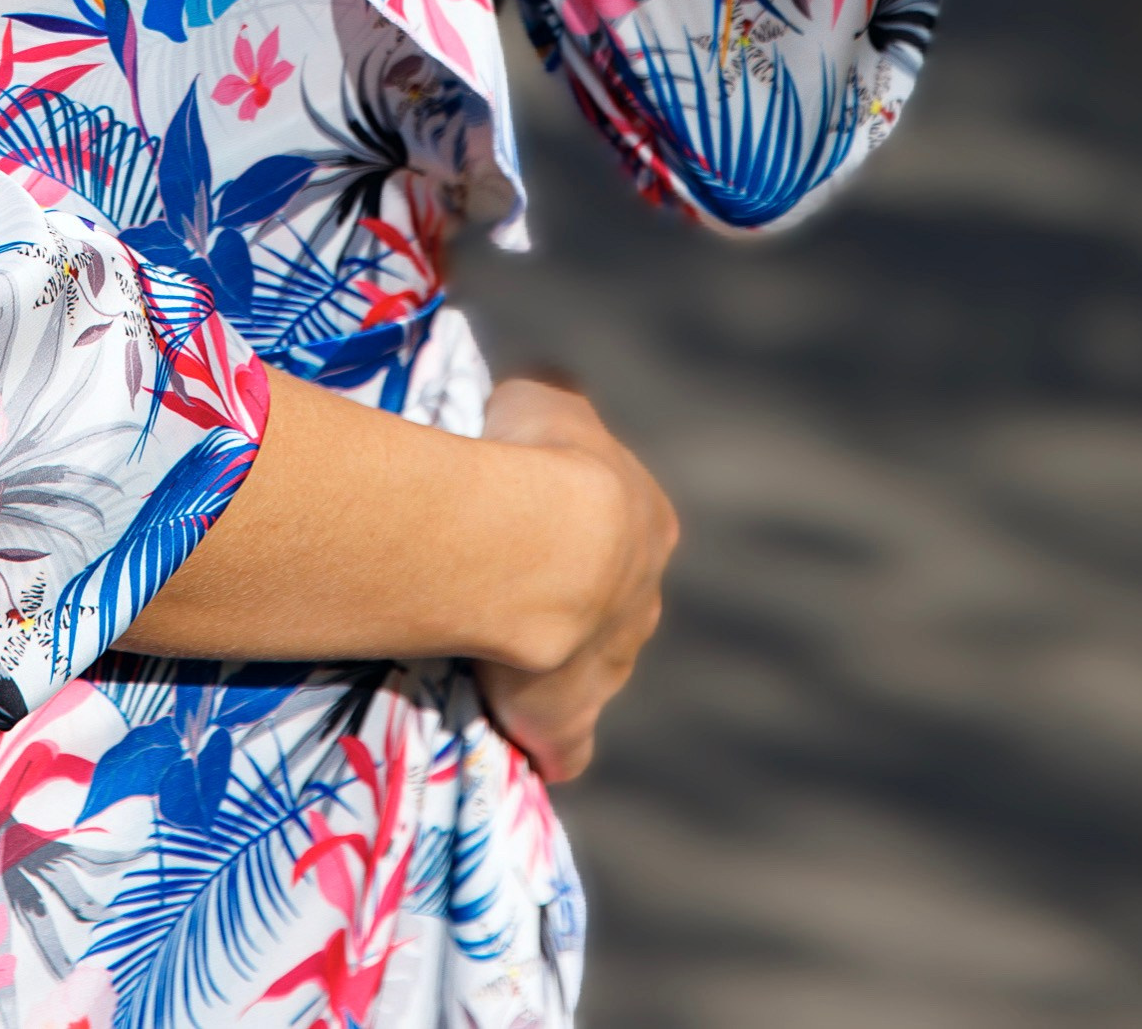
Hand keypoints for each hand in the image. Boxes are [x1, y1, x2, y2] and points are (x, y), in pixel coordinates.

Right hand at [472, 375, 679, 785]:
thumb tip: (545, 400)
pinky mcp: (571, 719)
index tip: (530, 525)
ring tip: (493, 653)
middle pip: (611, 608)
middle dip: (572, 604)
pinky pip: (566, 743)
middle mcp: (643, 600)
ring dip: (554, 666)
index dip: (576, 529)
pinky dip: (551, 743)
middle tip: (507, 590)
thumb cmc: (543, 457)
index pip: (620, 531)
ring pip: (590, 672)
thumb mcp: (546, 398)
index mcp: (648, 525)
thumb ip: (550, 406)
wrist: (545, 543)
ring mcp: (612, 666)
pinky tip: (526, 741)